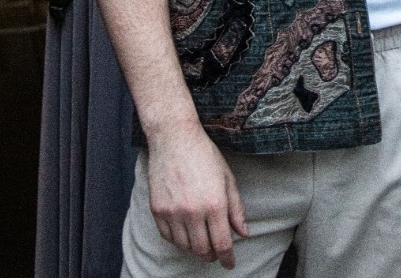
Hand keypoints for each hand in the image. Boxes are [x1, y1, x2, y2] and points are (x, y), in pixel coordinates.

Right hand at [147, 119, 248, 269]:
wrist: (174, 136)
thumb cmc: (204, 154)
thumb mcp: (227, 177)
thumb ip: (236, 208)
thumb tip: (243, 233)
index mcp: (214, 203)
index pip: (222, 244)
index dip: (227, 259)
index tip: (229, 264)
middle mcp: (193, 211)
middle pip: (202, 250)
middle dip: (211, 254)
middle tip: (215, 250)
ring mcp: (173, 211)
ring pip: (185, 246)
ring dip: (195, 247)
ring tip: (201, 238)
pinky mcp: (157, 209)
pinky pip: (168, 236)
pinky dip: (178, 239)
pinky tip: (185, 231)